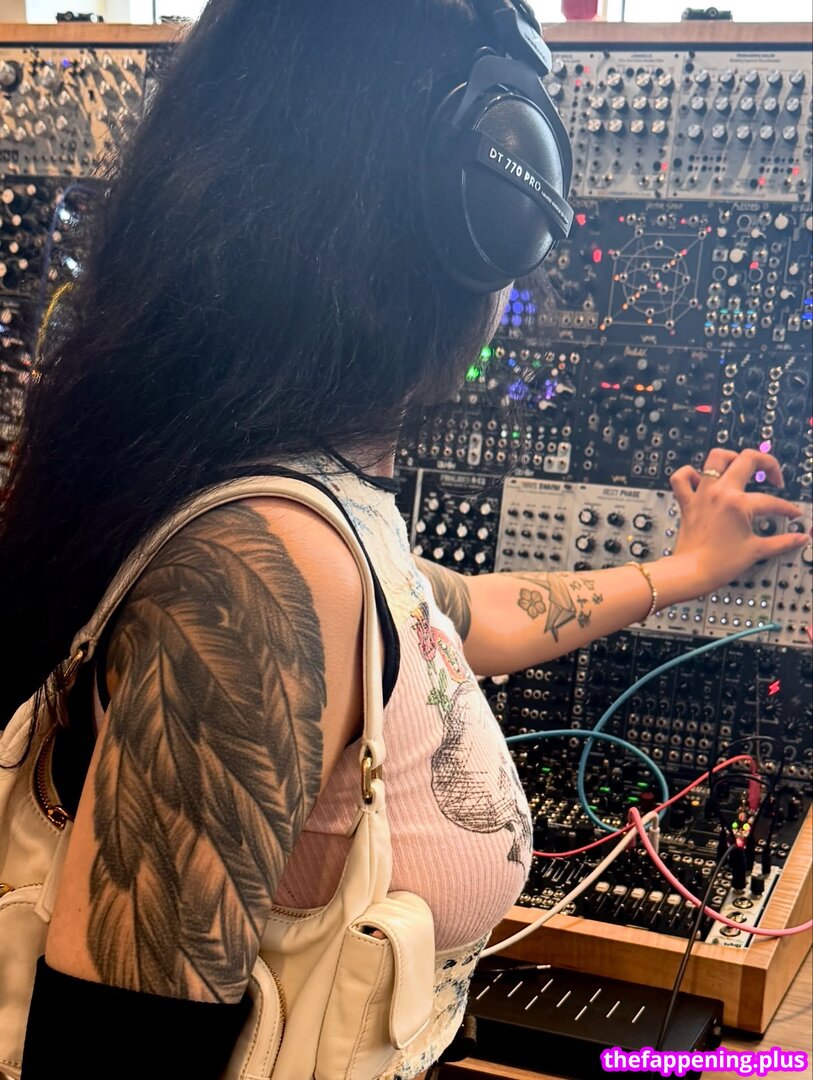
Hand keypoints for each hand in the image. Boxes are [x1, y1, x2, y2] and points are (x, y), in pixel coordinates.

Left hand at [669, 448, 808, 594]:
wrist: (691, 573)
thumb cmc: (720, 564)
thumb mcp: (756, 551)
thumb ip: (782, 542)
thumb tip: (800, 538)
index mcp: (739, 504)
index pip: (771, 500)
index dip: (787, 508)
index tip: (793, 514)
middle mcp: (720, 492)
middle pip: (747, 459)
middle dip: (767, 463)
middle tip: (773, 477)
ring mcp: (702, 494)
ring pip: (715, 458)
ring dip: (731, 458)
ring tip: (741, 467)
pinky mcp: (687, 501)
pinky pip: (681, 477)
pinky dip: (690, 473)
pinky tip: (701, 479)